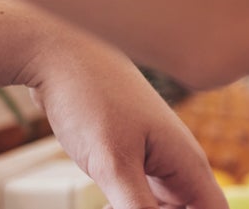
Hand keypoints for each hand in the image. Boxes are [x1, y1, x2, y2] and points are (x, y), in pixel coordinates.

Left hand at [22, 30, 224, 208]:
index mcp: (187, 161)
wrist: (61, 55)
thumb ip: (136, 206)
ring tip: (109, 206)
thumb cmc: (92, 98)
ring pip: (162, 204)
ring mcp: (155, 157)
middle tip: (119, 208)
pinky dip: (127, 206)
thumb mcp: (113, 162)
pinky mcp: (131, 155)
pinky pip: (140, 193)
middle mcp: (177, 161)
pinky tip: (104, 204)